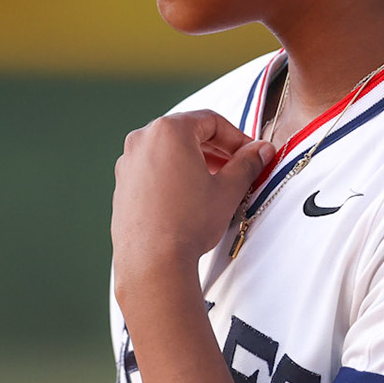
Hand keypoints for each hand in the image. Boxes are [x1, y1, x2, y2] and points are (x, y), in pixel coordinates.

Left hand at [111, 111, 274, 302]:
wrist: (153, 261)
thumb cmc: (186, 224)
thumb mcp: (228, 189)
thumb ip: (248, 163)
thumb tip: (260, 151)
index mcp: (168, 131)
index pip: (211, 121)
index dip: (237, 137)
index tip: (250, 153)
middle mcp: (142, 140)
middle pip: (188, 133)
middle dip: (217, 149)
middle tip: (238, 167)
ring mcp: (128, 163)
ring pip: (169, 151)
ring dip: (195, 161)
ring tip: (216, 183)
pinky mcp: (123, 184)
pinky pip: (153, 169)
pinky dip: (174, 174)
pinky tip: (190, 196)